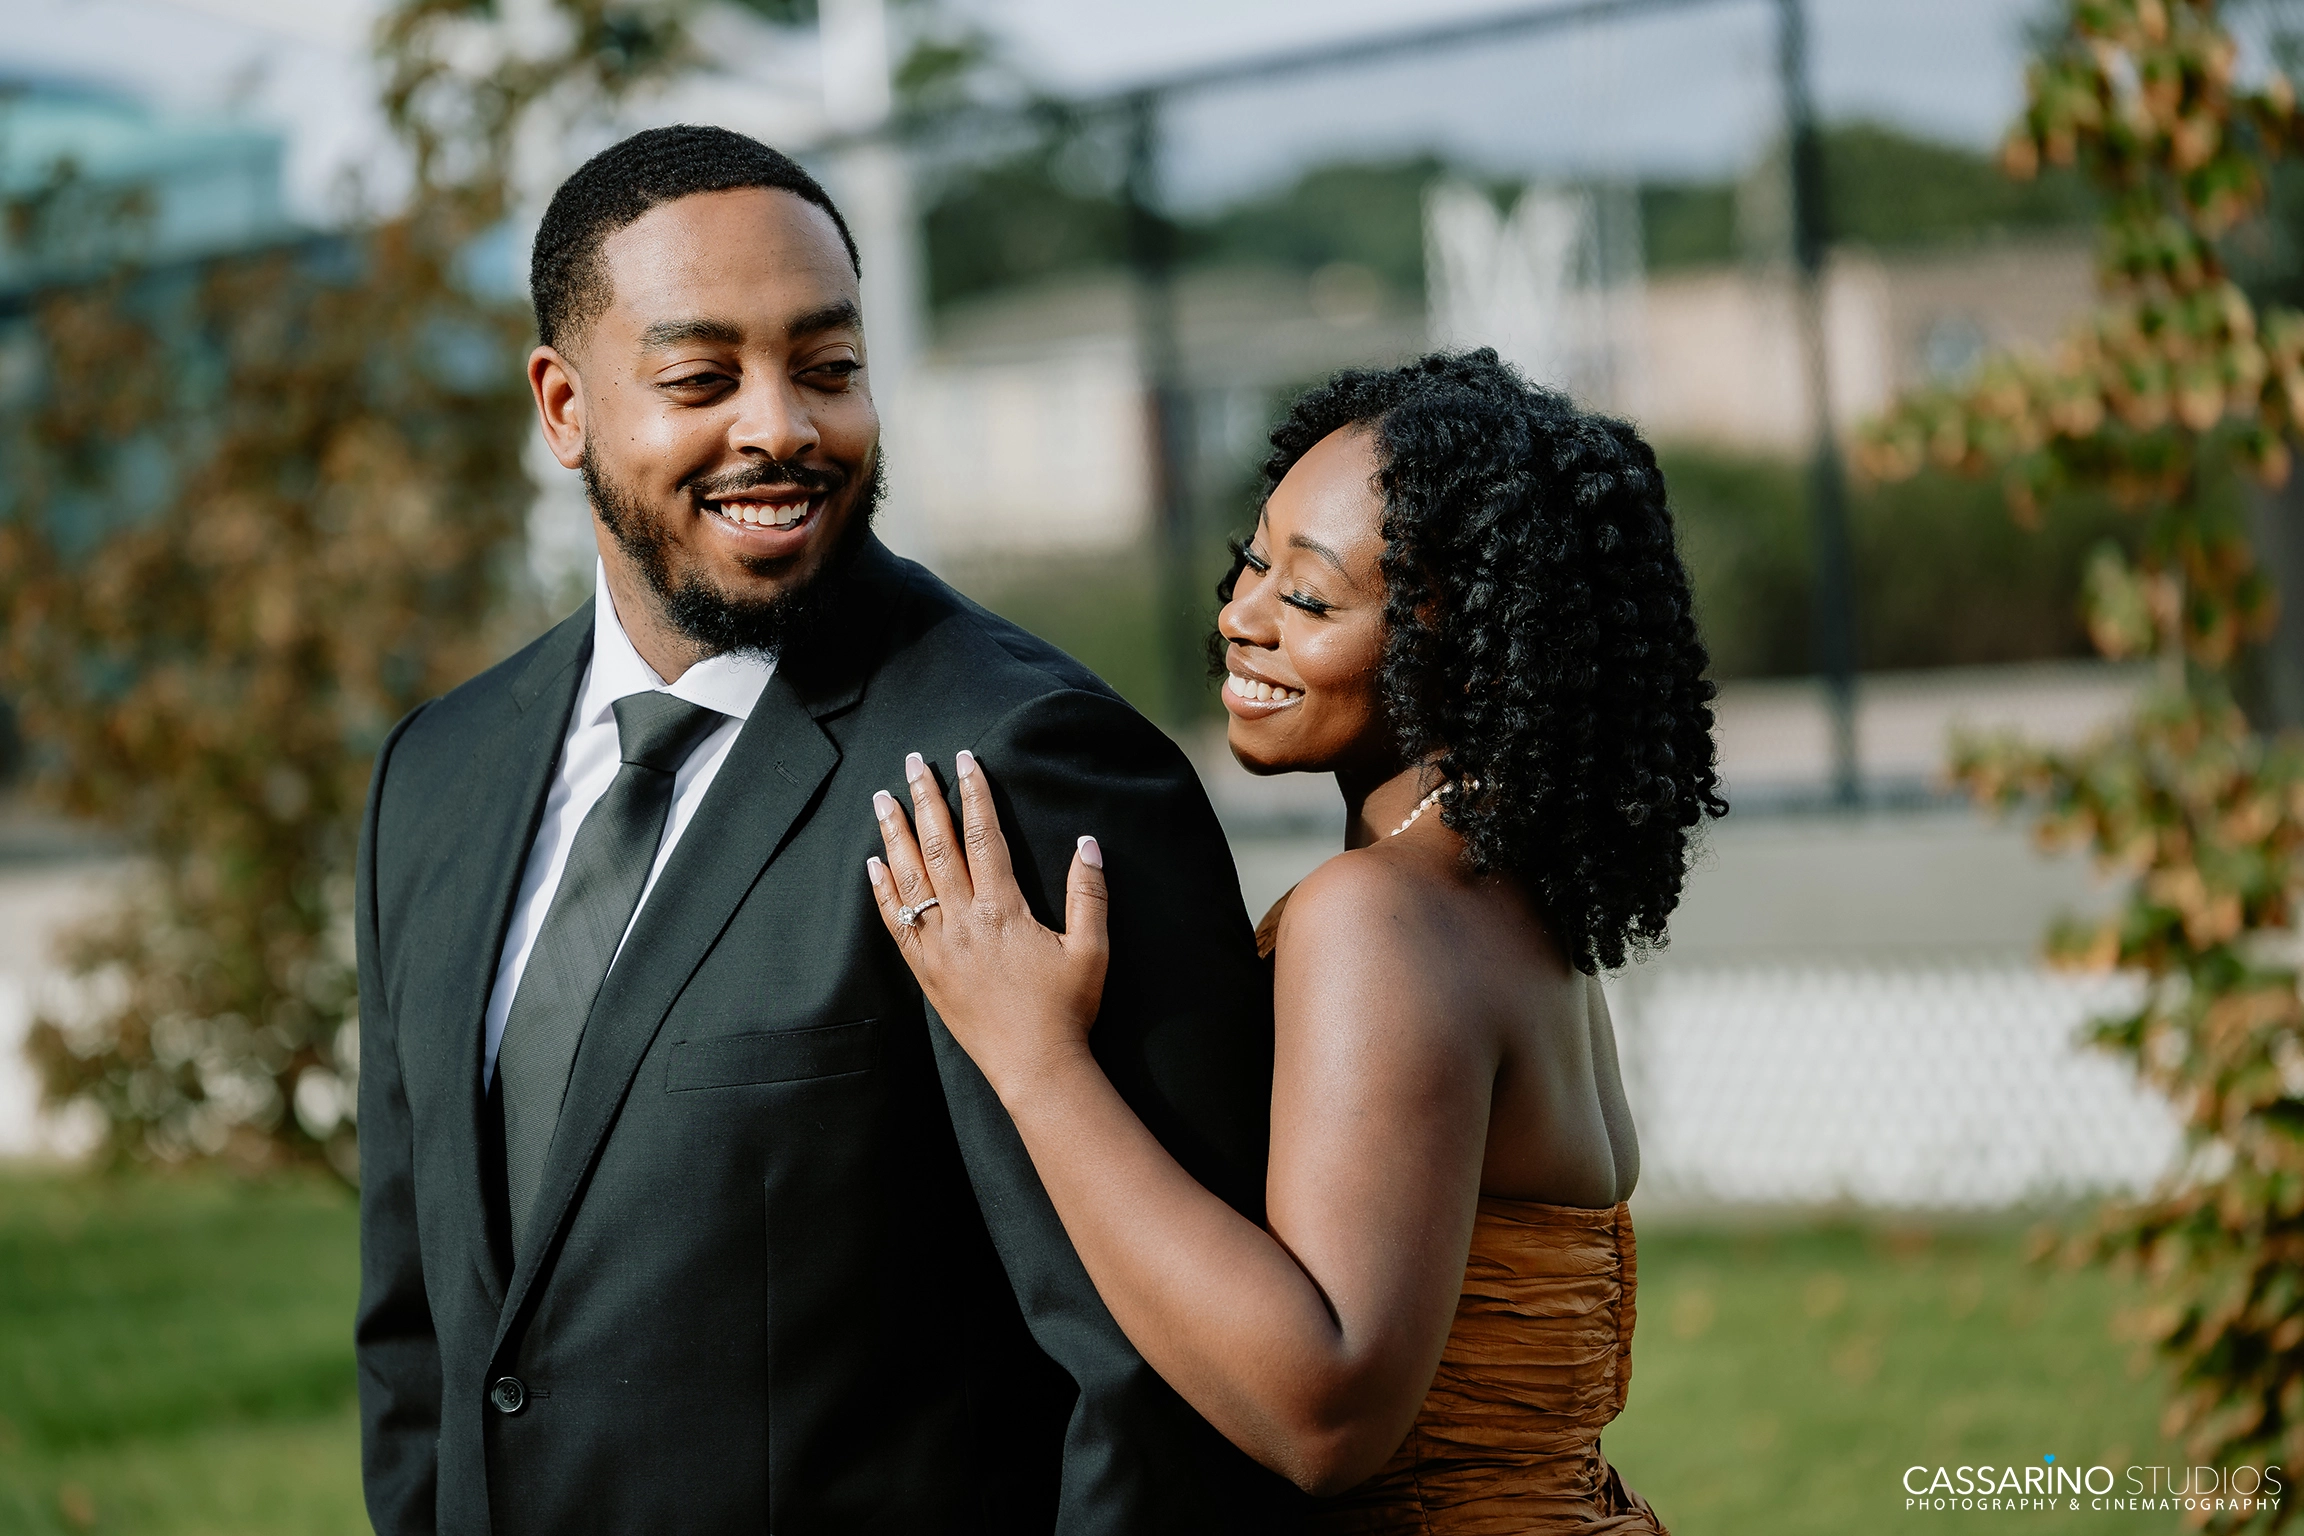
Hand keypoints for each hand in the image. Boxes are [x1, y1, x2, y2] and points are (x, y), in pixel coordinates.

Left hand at [868, 750, 1110, 1096]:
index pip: (983, 836)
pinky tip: (872, 864)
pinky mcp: (926, 971)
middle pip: (938, 846)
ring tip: (882, 799)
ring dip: (894, 833)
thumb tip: (1089, 842)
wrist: (1035, 1066)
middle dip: (925, 798)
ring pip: (909, 877)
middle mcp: (963, 922)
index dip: (975, 793)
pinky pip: (896, 922)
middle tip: (912, 762)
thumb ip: (1090, 893)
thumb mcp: (1092, 949)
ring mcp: (939, 947)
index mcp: (1003, 909)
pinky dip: (882, 890)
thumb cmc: (1067, 1009)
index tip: (965, 759)